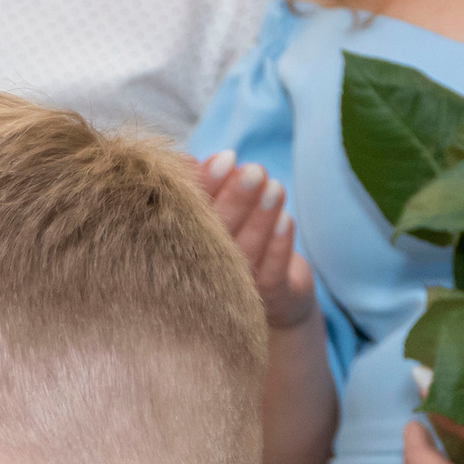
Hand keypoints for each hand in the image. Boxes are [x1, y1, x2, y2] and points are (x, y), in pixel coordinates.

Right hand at [199, 152, 315, 330]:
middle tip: (254, 171)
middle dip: (235, 202)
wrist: (274, 297)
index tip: (224, 159)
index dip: (203, 188)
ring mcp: (229, 297)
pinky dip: (278, 247)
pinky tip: (287, 219)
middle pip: (213, 239)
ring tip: (275, 186)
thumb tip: (184, 160)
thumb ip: (195, 186)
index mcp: (176, 251)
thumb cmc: (231, 240)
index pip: (185, 218)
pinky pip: (270, 276)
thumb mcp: (211, 210)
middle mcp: (197, 279)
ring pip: (243, 256)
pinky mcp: (267, 304)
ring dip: (260, 220)